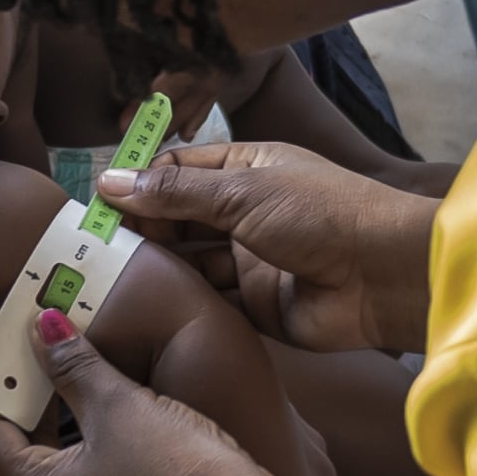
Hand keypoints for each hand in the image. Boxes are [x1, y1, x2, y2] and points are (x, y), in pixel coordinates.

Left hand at [0, 309, 309, 475]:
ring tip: (77, 377)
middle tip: (41, 353)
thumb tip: (42, 325)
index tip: (7, 349)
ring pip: (63, 473)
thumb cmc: (174, 466)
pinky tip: (116, 420)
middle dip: (32, 403)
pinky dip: (95, 455)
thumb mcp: (118, 405)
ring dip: (67, 427)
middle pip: (24, 455)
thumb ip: (73, 365)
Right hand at [100, 139, 438, 352]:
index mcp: (248, 169)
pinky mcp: (258, 305)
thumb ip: (175, 192)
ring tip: (109, 275)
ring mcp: (253, 260)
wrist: (384, 276)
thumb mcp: (243, 192)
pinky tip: (145, 306)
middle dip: (141, 228)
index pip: (178, 170)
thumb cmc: (323, 214)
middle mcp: (247, 212)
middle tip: (93, 245)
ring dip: (157, 266)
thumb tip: (111, 180)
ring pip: (190, 262)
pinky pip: (210, 302)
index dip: (139, 183)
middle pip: (179, 217)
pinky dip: (182, 303)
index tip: (96, 203)